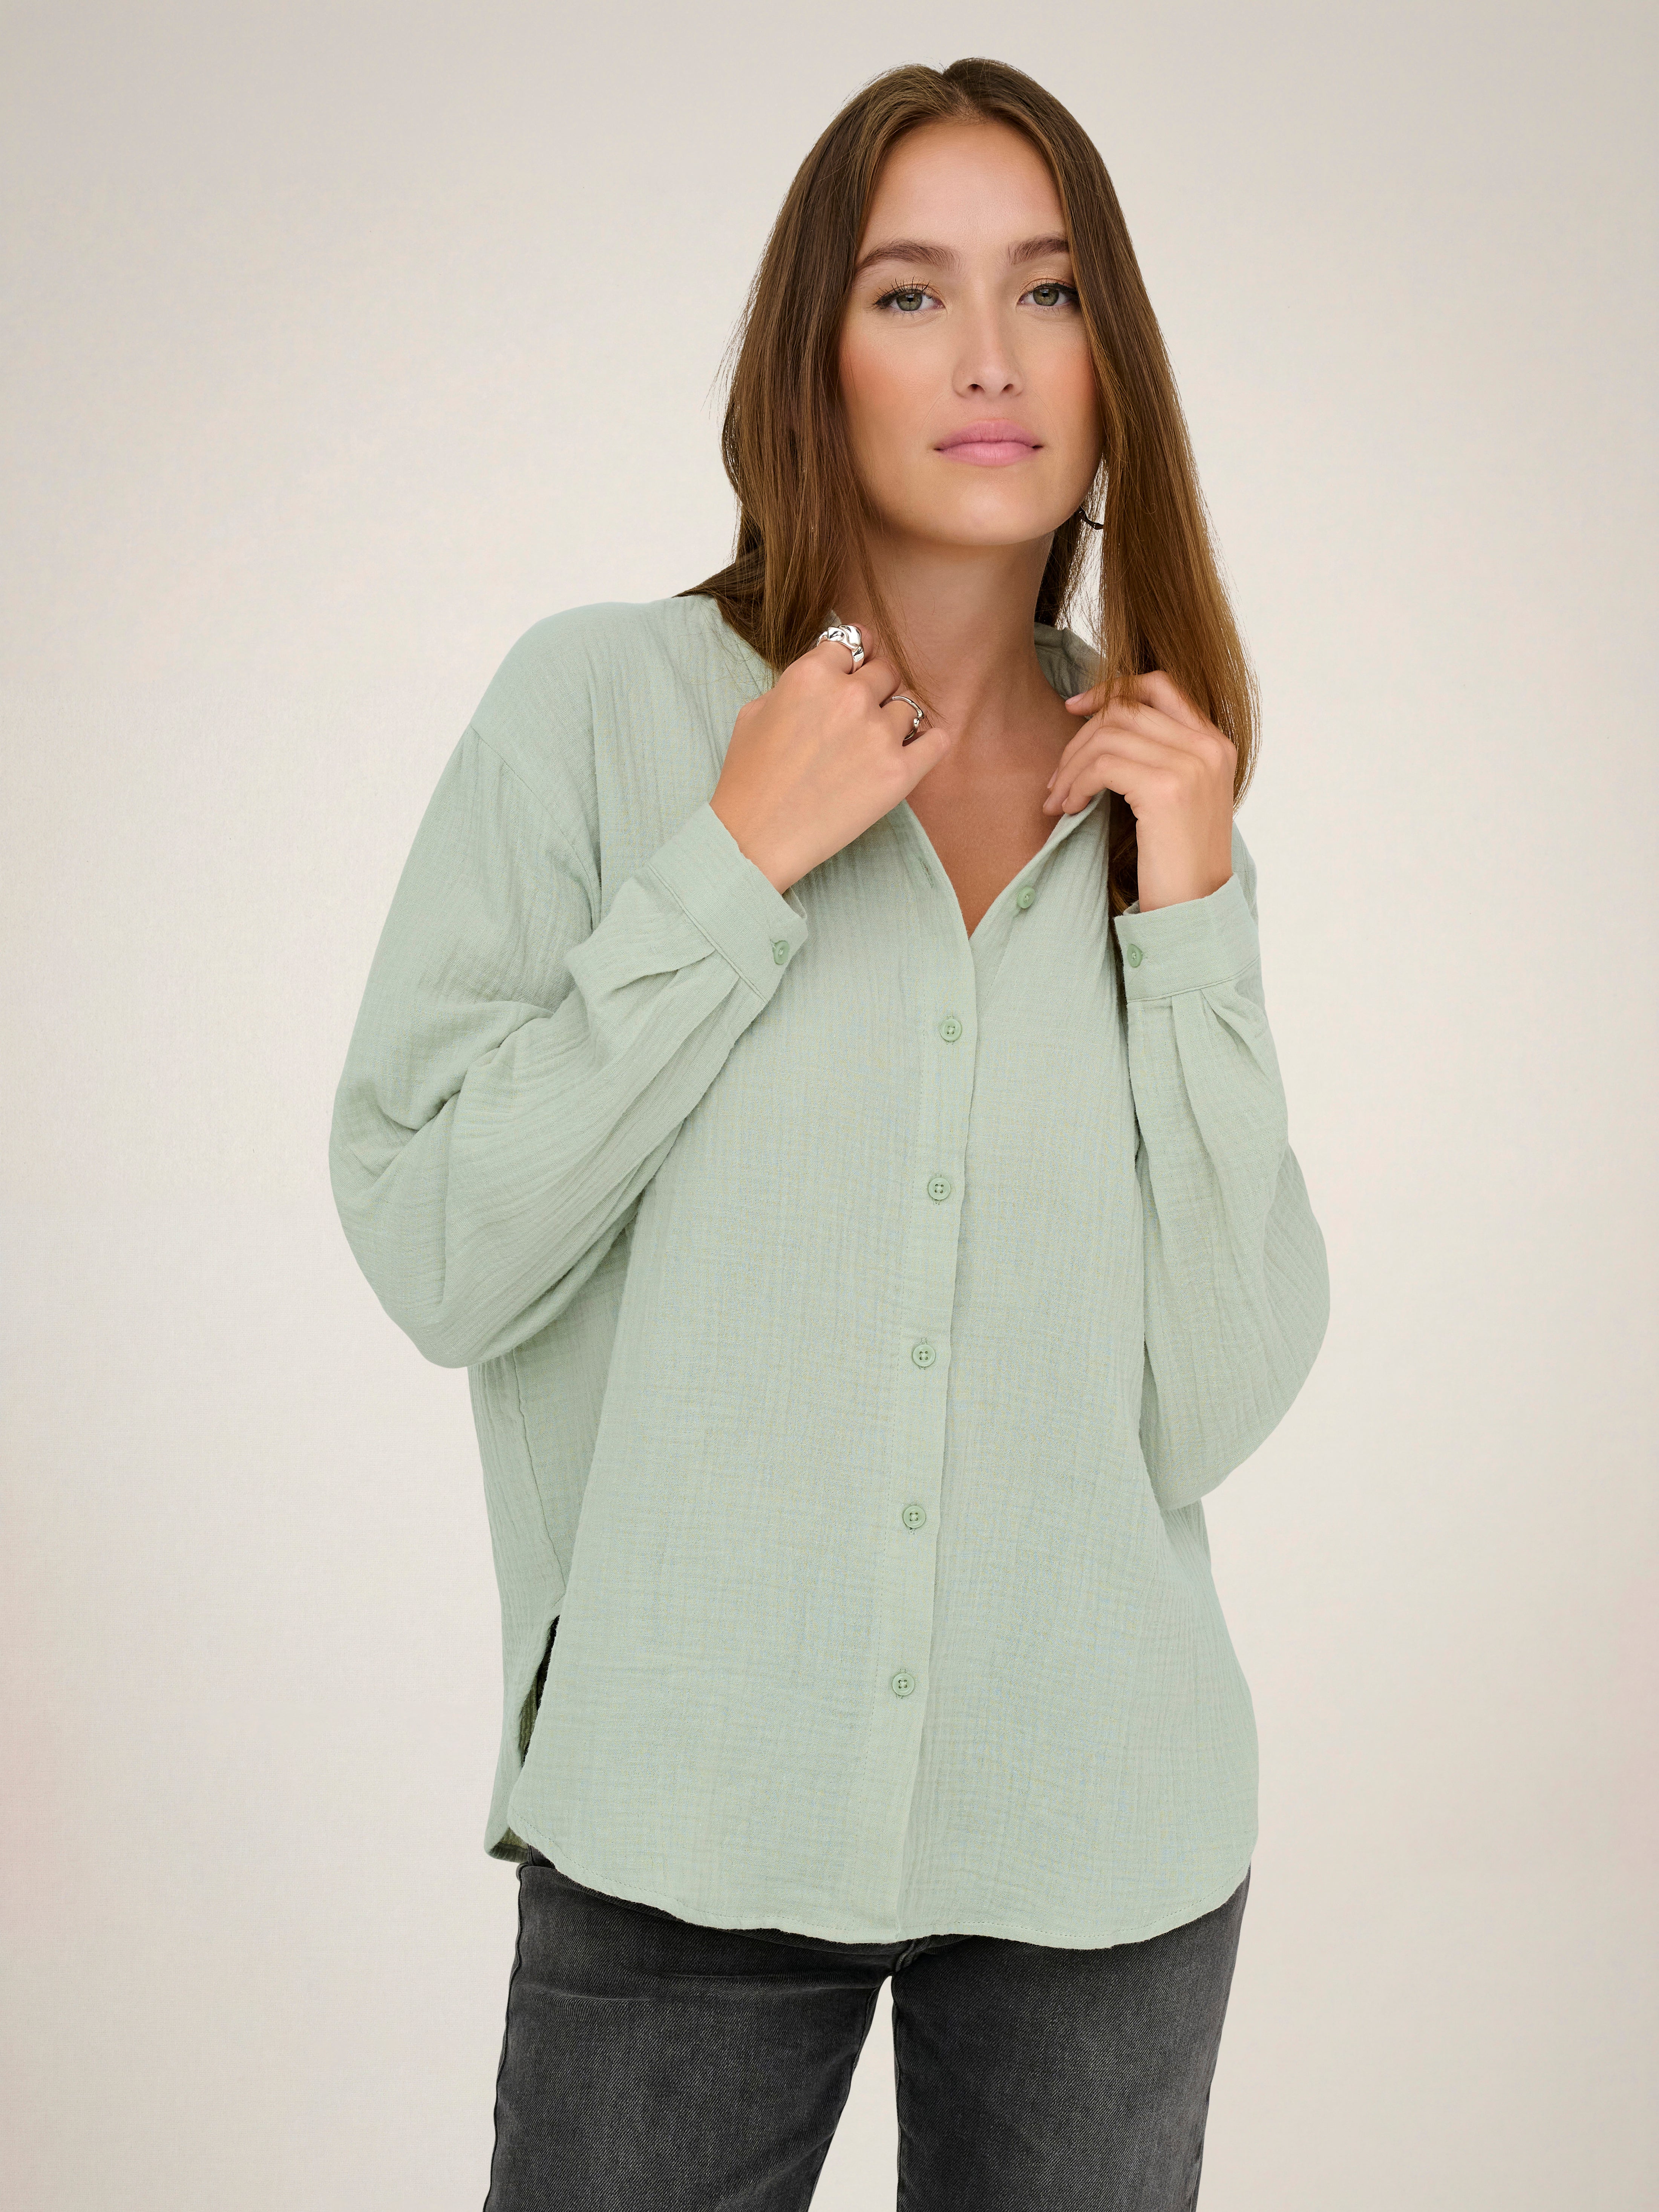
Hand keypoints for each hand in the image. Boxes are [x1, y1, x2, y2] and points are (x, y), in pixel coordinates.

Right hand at [710, 631, 954, 894]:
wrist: (756, 837)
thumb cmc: (748, 778)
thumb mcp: (755, 712)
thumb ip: (794, 684)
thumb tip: (823, 678)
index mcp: (812, 675)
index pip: (852, 643)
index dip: (854, 658)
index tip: (856, 669)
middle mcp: (850, 697)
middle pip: (886, 672)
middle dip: (876, 689)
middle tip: (861, 714)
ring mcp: (879, 735)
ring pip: (910, 705)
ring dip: (896, 719)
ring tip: (876, 742)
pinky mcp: (900, 773)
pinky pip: (937, 740)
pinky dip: (929, 741)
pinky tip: (916, 748)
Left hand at [1043, 670, 1235, 911]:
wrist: (1196, 908)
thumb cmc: (1177, 860)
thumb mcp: (1177, 797)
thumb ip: (1158, 756)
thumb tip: (1102, 725)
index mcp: (1214, 743)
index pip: (1159, 686)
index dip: (1111, 689)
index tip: (1073, 708)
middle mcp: (1208, 747)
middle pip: (1124, 710)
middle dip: (1079, 739)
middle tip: (1057, 778)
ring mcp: (1190, 765)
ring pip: (1107, 735)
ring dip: (1071, 766)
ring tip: (1058, 799)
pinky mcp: (1166, 789)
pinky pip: (1102, 765)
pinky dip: (1076, 784)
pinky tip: (1069, 808)